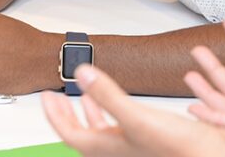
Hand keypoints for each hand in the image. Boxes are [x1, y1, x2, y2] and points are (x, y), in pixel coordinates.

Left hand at [42, 64, 224, 156]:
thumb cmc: (178, 150)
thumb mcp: (137, 118)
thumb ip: (107, 95)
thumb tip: (81, 75)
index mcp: (106, 148)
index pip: (70, 132)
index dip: (55, 114)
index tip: (47, 97)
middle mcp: (118, 148)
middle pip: (84, 132)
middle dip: (69, 113)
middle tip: (58, 98)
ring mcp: (135, 144)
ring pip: (103, 129)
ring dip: (92, 111)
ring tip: (86, 96)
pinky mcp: (152, 138)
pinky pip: (125, 123)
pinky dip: (118, 109)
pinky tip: (127, 98)